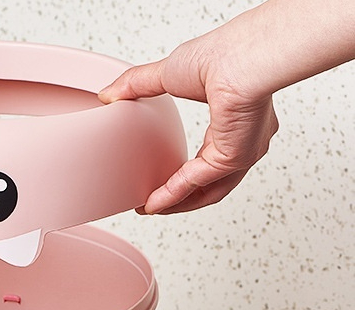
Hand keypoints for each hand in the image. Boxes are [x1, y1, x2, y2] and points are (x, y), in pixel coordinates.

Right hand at [98, 36, 279, 213]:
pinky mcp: (232, 158)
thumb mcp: (168, 72)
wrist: (236, 58)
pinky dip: (172, 194)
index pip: (208, 156)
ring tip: (151, 208)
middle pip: (210, 183)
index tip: (160, 181)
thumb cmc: (221, 54)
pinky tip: (153, 202)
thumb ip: (136, 85)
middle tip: (153, 204)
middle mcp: (245, 138)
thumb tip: (109, 94)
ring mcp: (242, 150)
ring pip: (206, 190)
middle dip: (179, 198)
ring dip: (175, 203)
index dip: (183, 172)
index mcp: (235, 116)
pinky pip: (196, 183)